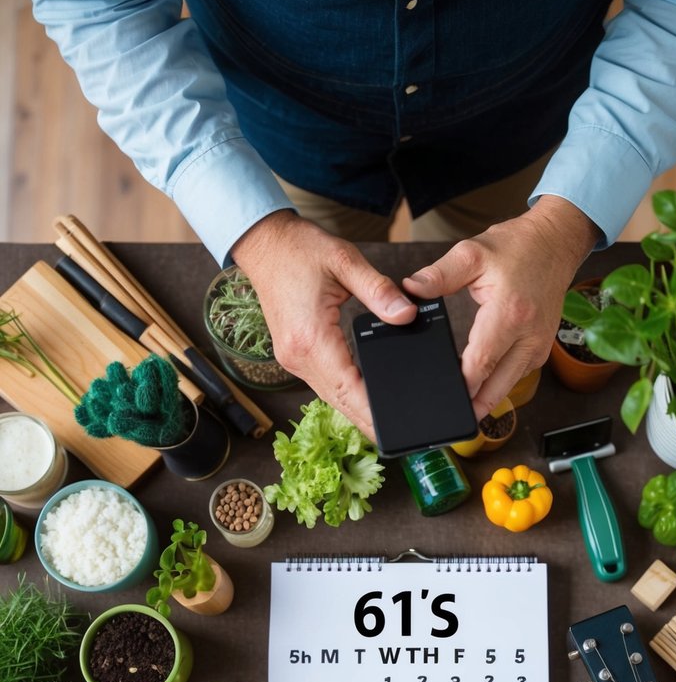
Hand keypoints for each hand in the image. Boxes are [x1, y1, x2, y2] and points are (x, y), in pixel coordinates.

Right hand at [231, 211, 416, 437]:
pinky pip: (324, 386)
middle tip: (402, 437)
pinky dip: (346, 396)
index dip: (373, 411)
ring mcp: (294, 360)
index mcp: (310, 338)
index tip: (397, 426)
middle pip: (340, 403)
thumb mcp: (344, 261)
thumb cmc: (299, 249)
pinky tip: (365, 401)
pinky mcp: (295, 357)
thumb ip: (378, 290)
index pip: (348, 387)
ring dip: (357, 412)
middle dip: (370, 422)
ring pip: (331, 399)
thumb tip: (406, 315)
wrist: (263, 244)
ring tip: (389, 425)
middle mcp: (298, 357)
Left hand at [402, 196, 600, 418]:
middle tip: (445, 421)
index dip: (460, 387)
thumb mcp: (472, 253)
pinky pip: (515, 377)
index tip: (441, 399)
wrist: (556, 244)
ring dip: (484, 399)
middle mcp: (529, 337)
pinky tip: (477, 389)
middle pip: (495, 388)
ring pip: (507, 388)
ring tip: (458, 411)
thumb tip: (409, 291)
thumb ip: (438, 275)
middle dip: (471, 407)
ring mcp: (538, 347)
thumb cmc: (517, 248)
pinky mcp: (540, 351)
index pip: (480, 365)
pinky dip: (497, 385)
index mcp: (509, 315)